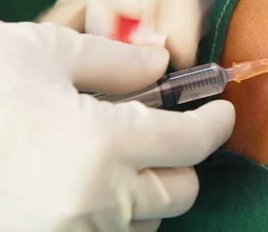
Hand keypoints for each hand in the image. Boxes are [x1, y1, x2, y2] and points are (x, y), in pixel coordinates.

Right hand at [0, 22, 234, 231]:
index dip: (215, 122)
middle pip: (180, 192)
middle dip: (182, 159)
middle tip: (164, 131)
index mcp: (100, 146)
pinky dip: (112, 213)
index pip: (191, 142)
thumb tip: (162, 65)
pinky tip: (86, 182)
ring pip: (145, 221)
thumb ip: (119, 62)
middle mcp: (91, 202)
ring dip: (145, 189)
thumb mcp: (46, 53)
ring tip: (113, 155)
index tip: (220, 112)